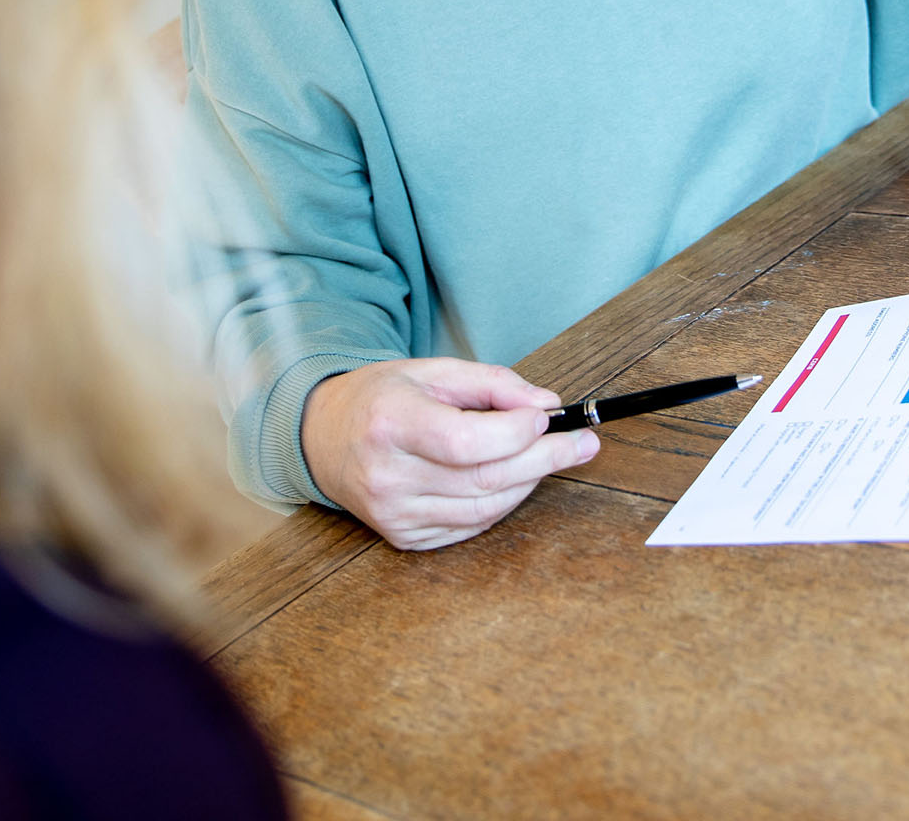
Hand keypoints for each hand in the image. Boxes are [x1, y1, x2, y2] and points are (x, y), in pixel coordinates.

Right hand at [300, 358, 598, 549]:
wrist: (324, 437)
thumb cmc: (382, 398)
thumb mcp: (432, 371)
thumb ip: (492, 384)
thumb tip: (547, 406)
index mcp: (389, 424)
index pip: (465, 441)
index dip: (515, 433)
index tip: (548, 416)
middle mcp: (387, 476)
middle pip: (484, 479)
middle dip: (544, 460)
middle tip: (583, 443)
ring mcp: (393, 514)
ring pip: (484, 509)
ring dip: (528, 483)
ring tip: (553, 457)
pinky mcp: (403, 537)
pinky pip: (469, 526)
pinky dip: (501, 503)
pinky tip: (514, 479)